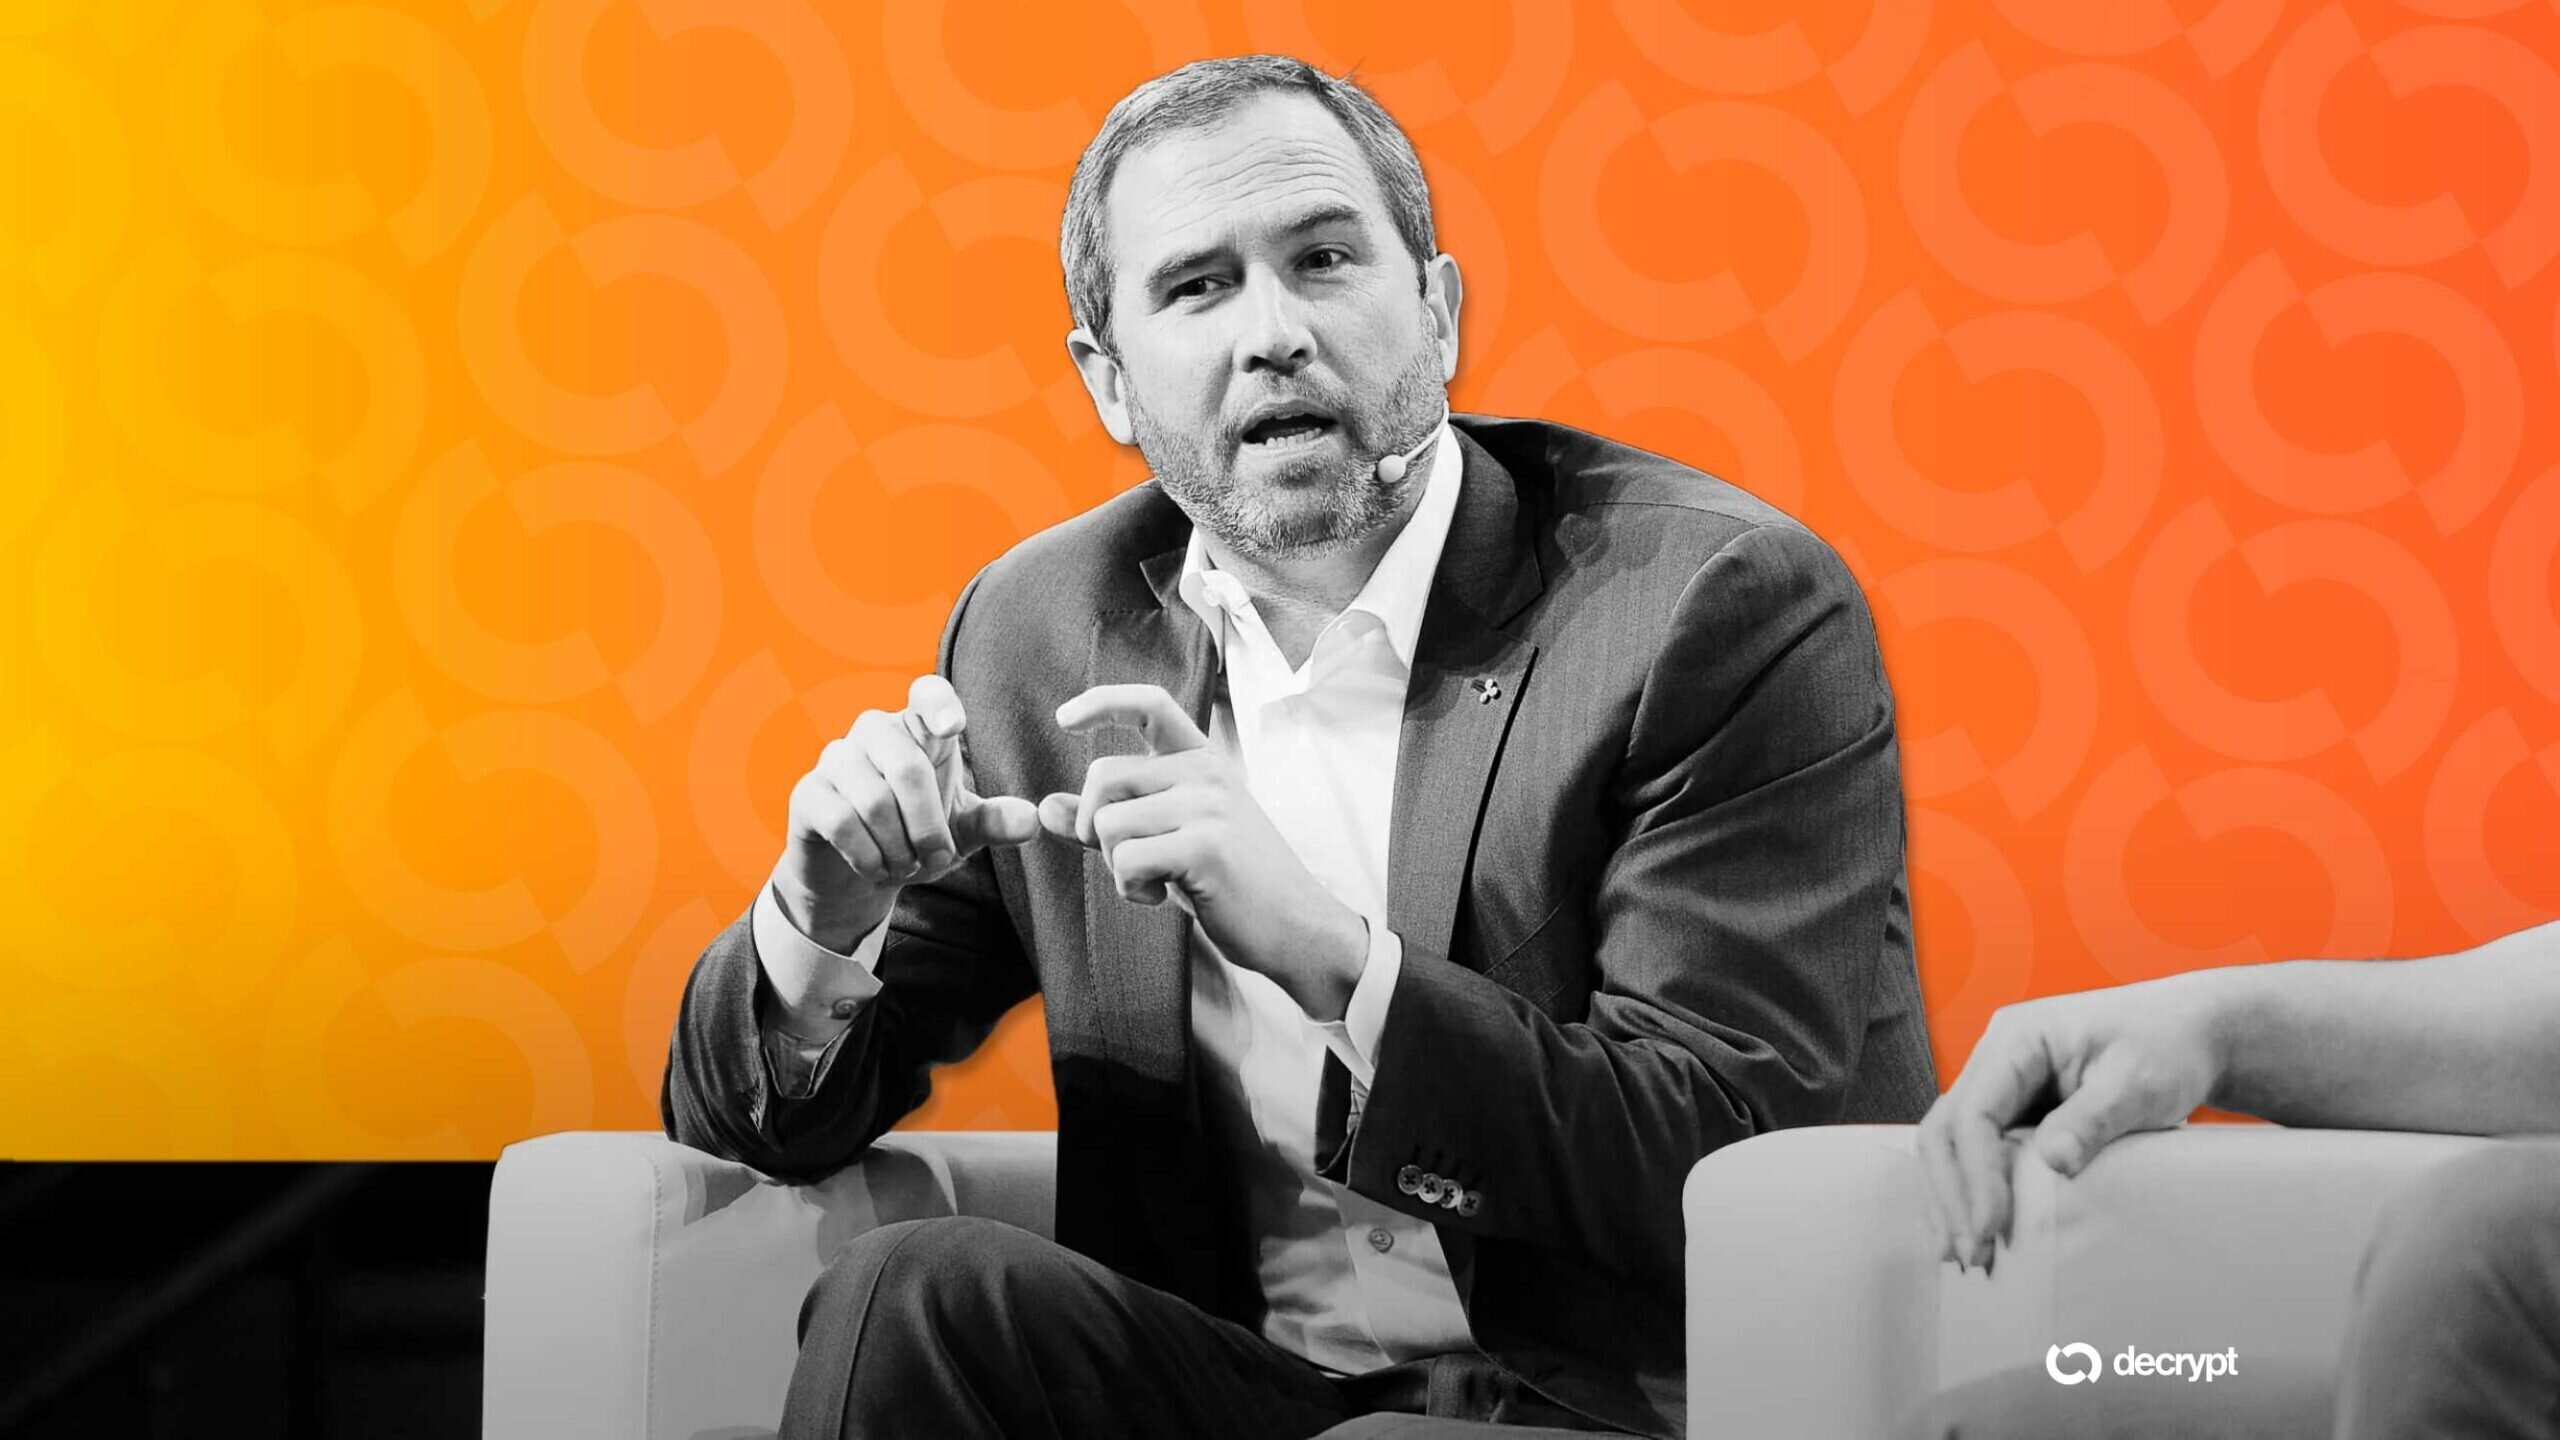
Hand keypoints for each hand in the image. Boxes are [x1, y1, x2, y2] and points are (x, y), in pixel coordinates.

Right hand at [772, 674, 1039, 950]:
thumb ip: (994, 822)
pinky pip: (842, 821)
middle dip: (929, 827)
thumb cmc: (914, 838)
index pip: (927, 694)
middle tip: (936, 860)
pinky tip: (876, 869)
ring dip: (899, 848)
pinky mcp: (808, 792)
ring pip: (873, 800)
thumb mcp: (960, 832)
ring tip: (905, 867)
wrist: (856, 876)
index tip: (954, 727)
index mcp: (918, 730)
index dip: (939, 704)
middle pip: (907, 768)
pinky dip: (868, 856)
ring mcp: (836, 758)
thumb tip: (1033, 820)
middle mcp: (875, 732)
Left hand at [1039, 683, 1367, 1019]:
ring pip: (1109, 824)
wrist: (1298, 927)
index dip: (1101, 703)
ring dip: (1117, 867)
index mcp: (1203, 761)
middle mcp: (1206, 772)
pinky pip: (1126, 860)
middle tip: (1125, 860)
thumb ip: (1113, 819)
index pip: (1150, 706)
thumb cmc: (1233, 884)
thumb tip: (1045, 809)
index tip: (1064, 718)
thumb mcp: (1173, 839)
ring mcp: (1208, 805)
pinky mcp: (1205, 845)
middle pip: (1103, 777)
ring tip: (1155, 883)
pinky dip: (1130, 888)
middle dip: (1094, 826)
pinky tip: (1163, 897)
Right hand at [1916, 977, 2228, 1270]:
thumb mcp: (2139, 1080)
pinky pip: (1974, 1154)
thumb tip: (2054, 1163)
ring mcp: (2000, 1086)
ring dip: (1952, 1201)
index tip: (1993, 1228)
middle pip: (1945, 1131)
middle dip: (1951, 1196)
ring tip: (1964, 1256)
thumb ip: (2094, 1117)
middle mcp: (1995, 1059)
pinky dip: (1968, 1193)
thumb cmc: (2166, 1048)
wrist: (2188, 1034)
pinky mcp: (2013, 1112)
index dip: (1977, 1174)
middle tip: (1971, 1255)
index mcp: (2017, 1039)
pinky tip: (1971, 1231)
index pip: (1973, 1112)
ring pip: (1949, 1146)